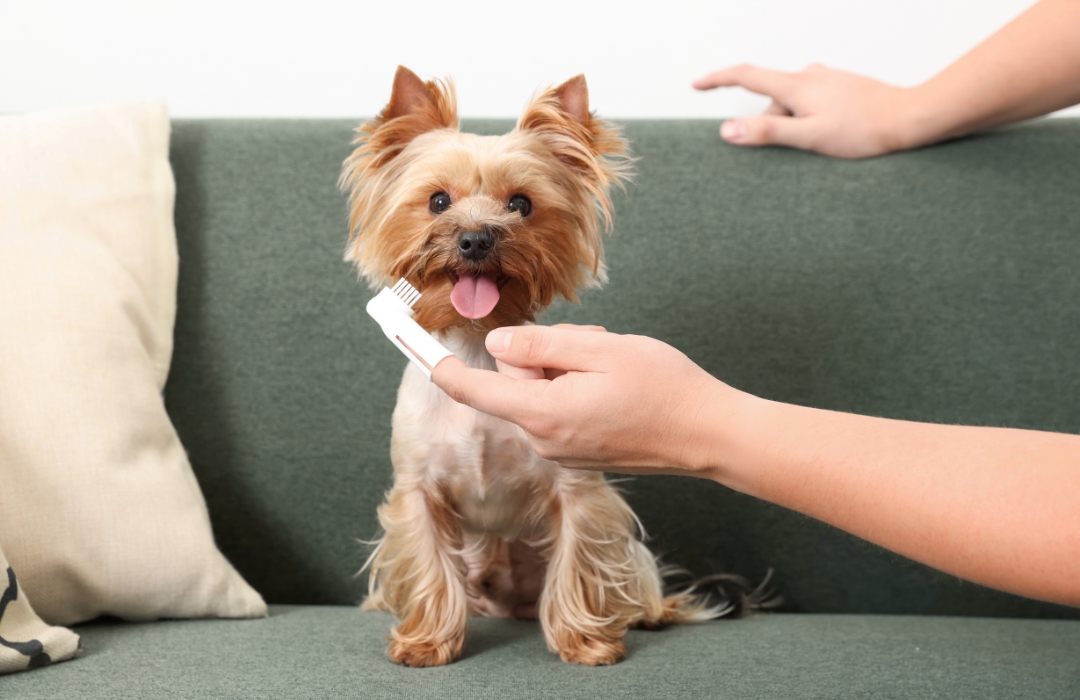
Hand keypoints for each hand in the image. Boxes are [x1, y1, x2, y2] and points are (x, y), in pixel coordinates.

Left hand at [432, 325, 745, 475]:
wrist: (708, 435)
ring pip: (540, 392)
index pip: (476, 390)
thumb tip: (499, 346)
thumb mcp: (597, 351)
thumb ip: (540, 348)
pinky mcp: (582, 452)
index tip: (412, 346)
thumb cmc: (662, 388)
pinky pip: (560, 409)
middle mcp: (546, 440)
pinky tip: (615, 384)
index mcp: (542, 414)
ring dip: (566, 369)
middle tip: (590, 342)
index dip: (442, 366)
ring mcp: (564, 450)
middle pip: (514, 383)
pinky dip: (578, 389)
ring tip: (611, 363)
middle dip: (543, 354)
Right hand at [693, 64, 918, 158]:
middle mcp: (809, 74)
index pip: (745, 75)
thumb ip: (767, 132)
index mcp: (796, 85)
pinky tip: (834, 134)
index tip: (697, 84)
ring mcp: (826, 78)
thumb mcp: (809, 137)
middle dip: (772, 124)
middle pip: (772, 100)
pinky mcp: (840, 85)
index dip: (717, 80)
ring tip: (825, 144)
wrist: (910, 118)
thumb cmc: (863, 130)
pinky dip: (810, 119)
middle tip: (798, 149)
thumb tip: (727, 129)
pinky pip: (811, 103)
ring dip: (796, 125)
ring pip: (793, 103)